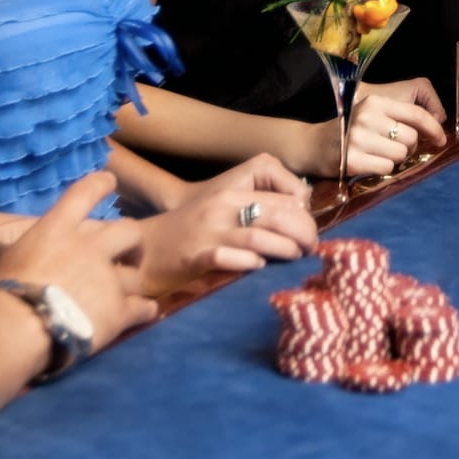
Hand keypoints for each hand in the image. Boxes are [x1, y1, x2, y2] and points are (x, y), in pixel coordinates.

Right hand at [0, 172, 158, 352]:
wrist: (17, 328)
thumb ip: (6, 269)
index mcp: (57, 231)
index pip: (84, 193)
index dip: (99, 185)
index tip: (109, 181)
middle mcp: (89, 248)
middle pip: (128, 231)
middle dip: (131, 243)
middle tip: (127, 256)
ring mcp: (108, 278)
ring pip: (137, 275)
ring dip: (133, 283)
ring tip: (130, 293)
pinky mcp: (119, 310)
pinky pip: (143, 307)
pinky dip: (145, 310)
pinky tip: (143, 315)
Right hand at [137, 153, 317, 293]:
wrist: (147, 247)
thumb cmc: (194, 228)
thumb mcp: (226, 206)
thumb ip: (259, 204)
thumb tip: (300, 211)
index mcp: (232, 192)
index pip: (282, 197)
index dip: (305, 216)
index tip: (310, 230)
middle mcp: (221, 208)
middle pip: (277, 215)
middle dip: (303, 233)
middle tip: (311, 248)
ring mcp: (208, 232)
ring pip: (258, 236)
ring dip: (285, 249)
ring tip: (295, 257)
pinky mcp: (196, 257)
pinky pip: (229, 257)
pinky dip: (249, 262)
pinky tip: (259, 266)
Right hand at [330, 82, 449, 177]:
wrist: (312, 145)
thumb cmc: (349, 131)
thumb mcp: (371, 114)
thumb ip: (399, 117)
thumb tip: (435, 132)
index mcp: (375, 102)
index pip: (416, 114)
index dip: (433, 128)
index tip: (441, 139)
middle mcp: (367, 117)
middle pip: (411, 138)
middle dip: (408, 147)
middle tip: (392, 148)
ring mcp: (358, 139)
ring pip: (401, 156)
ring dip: (394, 159)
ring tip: (377, 154)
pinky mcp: (352, 160)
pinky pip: (386, 169)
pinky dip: (382, 169)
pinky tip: (368, 163)